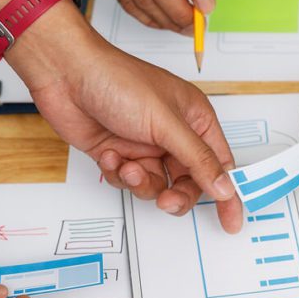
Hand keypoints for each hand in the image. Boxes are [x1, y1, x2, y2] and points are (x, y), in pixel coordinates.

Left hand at [7, 2, 242, 231]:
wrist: (66, 75)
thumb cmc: (119, 81)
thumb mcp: (166, 123)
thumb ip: (198, 159)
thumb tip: (225, 188)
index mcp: (196, 120)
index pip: (221, 164)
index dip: (227, 193)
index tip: (232, 222)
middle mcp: (174, 135)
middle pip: (189, 182)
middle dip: (176, 195)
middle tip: (166, 201)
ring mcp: (146, 146)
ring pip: (156, 186)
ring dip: (140, 182)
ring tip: (127, 166)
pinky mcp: (121, 154)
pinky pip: (129, 181)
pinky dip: (119, 173)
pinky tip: (110, 155)